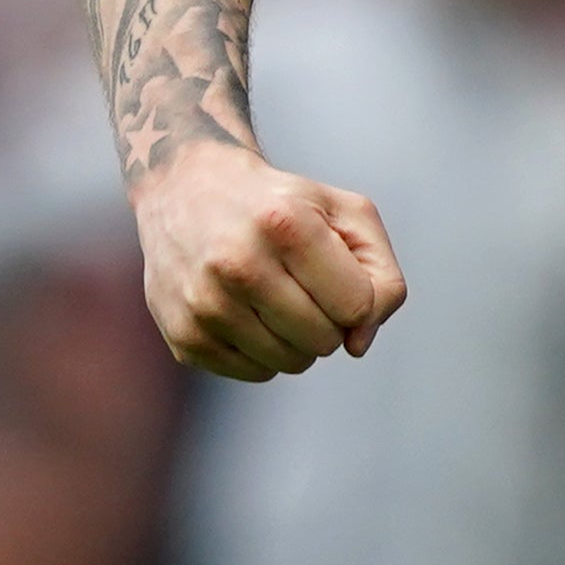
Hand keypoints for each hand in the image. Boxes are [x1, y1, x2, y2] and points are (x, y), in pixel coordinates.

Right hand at [127, 140, 407, 382]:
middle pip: (325, 340)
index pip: (358, 306)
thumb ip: (381, 275)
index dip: (361, 299)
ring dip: (298, 340)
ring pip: (290, 363)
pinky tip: (247, 312)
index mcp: (286, 226)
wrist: (186, 191)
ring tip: (276, 297)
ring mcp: (205, 304)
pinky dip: (264, 352)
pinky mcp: (183, 336)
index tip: (340, 275)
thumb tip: (359, 343)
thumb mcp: (346, 213)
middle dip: (329, 320)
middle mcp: (238, 265)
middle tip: (304, 285)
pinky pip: (254, 373)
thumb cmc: (281, 205)